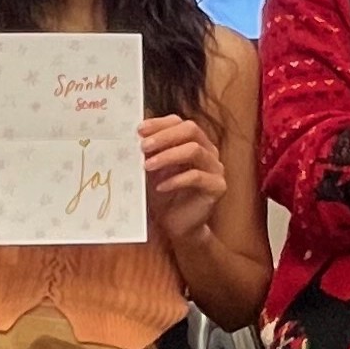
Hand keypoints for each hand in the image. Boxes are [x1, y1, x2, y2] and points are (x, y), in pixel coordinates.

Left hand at [140, 114, 225, 244]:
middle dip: (164, 136)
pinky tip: (160, 187)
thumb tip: (131, 137)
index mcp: (194, 141)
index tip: (139, 130)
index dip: (159, 124)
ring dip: (168, 156)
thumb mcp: (151, 170)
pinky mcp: (217, 187)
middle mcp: (208, 150)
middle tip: (143, 146)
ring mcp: (215, 168)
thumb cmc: (163, 195)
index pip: (179, 122)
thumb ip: (147, 153)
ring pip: (195, 150)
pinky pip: (197, 177)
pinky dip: (176, 180)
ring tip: (147, 166)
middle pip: (191, 130)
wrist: (176, 226)